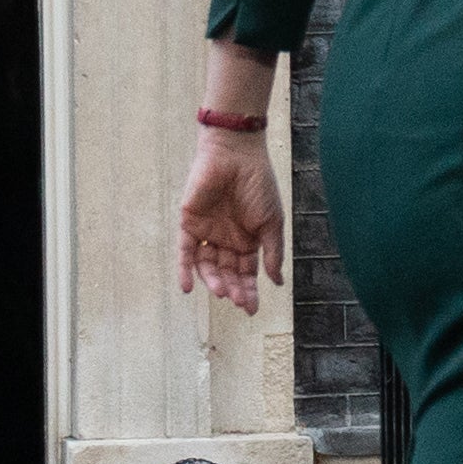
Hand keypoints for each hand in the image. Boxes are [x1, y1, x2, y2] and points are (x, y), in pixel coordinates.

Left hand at [175, 129, 281, 312]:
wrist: (236, 154)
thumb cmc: (259, 184)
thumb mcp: (272, 222)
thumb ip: (272, 252)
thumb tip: (277, 282)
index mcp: (247, 239)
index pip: (246, 272)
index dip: (249, 291)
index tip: (251, 309)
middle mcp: (226, 239)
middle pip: (227, 272)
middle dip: (233, 288)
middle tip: (238, 302)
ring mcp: (207, 232)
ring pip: (207, 265)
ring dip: (213, 281)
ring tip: (222, 291)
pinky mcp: (189, 223)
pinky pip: (185, 251)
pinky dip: (185, 269)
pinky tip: (188, 287)